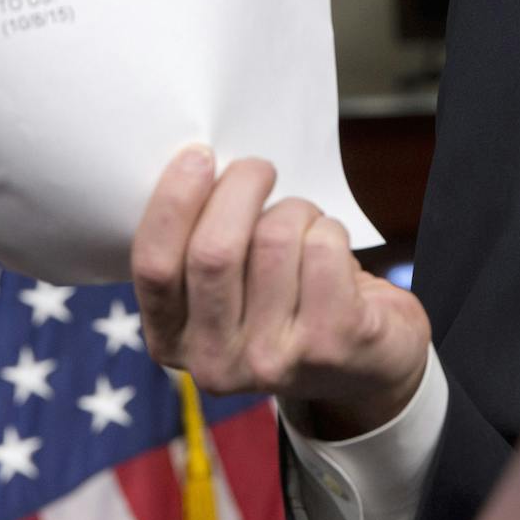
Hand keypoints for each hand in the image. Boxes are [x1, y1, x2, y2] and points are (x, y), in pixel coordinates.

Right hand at [132, 145, 430, 437]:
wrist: (365, 363)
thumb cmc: (286, 301)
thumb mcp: (226, 291)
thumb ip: (202, 245)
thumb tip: (200, 163)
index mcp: (173, 340)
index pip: (154, 267)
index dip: (173, 203)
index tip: (198, 156)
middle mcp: (215, 363)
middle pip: (215, 250)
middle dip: (240, 187)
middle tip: (259, 170)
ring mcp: (273, 359)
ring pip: (276, 238)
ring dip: (296, 211)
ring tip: (305, 227)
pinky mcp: (331, 342)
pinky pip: (324, 247)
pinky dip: (332, 229)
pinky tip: (335, 254)